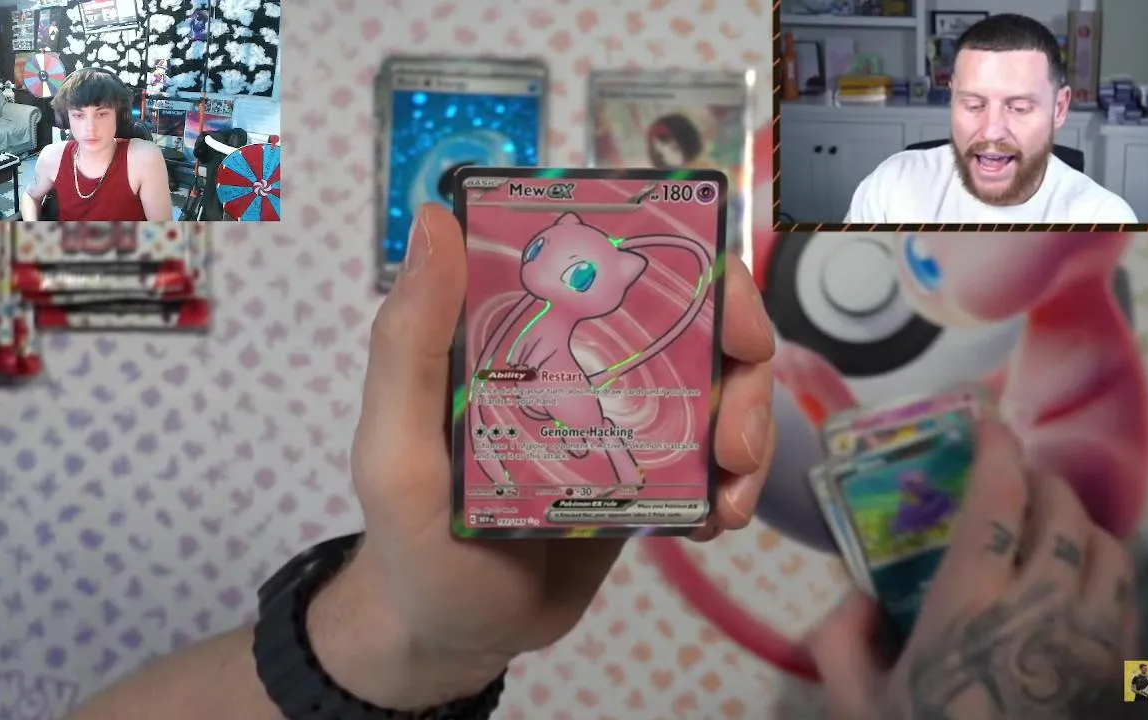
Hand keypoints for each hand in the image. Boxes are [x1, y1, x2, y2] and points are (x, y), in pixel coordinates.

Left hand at [312, 203, 777, 708]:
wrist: (457, 640)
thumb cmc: (414, 542)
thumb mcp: (396, 448)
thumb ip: (409, 345)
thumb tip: (435, 223)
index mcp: (525, 332)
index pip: (614, 261)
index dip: (686, 263)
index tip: (725, 298)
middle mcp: (580, 362)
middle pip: (693, 319)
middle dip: (743, 357)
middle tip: (739, 428)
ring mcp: (621, 420)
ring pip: (719, 388)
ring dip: (751, 428)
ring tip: (732, 494)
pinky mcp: (647, 479)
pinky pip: (714, 460)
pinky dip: (735, 483)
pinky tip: (716, 520)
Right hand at [809, 415, 1137, 718]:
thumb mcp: (853, 703)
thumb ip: (841, 637)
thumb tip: (860, 594)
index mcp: (969, 613)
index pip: (998, 504)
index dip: (996, 451)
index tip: (985, 423)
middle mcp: (1040, 617)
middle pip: (1063, 516)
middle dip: (1039, 480)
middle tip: (1011, 474)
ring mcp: (1089, 648)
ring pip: (1108, 552)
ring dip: (1077, 522)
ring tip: (1047, 521)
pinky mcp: (1114, 677)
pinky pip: (1125, 599)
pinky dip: (1104, 567)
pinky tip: (1074, 577)